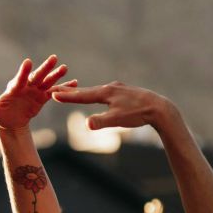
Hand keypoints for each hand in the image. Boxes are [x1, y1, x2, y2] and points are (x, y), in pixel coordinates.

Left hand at [0, 55, 75, 131]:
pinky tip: (74, 82)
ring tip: (65, 68)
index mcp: (14, 88)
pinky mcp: (42, 97)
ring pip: (46, 81)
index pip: (19, 79)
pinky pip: (54, 92)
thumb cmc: (0, 116)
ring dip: (55, 75)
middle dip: (44, 68)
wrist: (11, 121)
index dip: (23, 71)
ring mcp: (35, 91)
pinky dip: (63, 88)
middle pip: (36, 76)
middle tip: (54, 58)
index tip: (28, 62)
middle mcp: (26, 86)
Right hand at [52, 81, 171, 130]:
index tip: (52, 94)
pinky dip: (96, 94)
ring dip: (83, 92)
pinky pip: (105, 93)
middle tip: (55, 89)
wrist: (159, 108)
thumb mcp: (118, 120)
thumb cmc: (138, 114)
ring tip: (73, 93)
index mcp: (105, 93)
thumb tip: (87, 124)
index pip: (82, 96)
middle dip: (71, 91)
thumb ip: (101, 122)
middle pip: (86, 91)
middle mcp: (110, 88)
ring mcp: (118, 89)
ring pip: (96, 91)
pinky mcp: (125, 93)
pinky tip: (99, 96)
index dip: (67, 96)